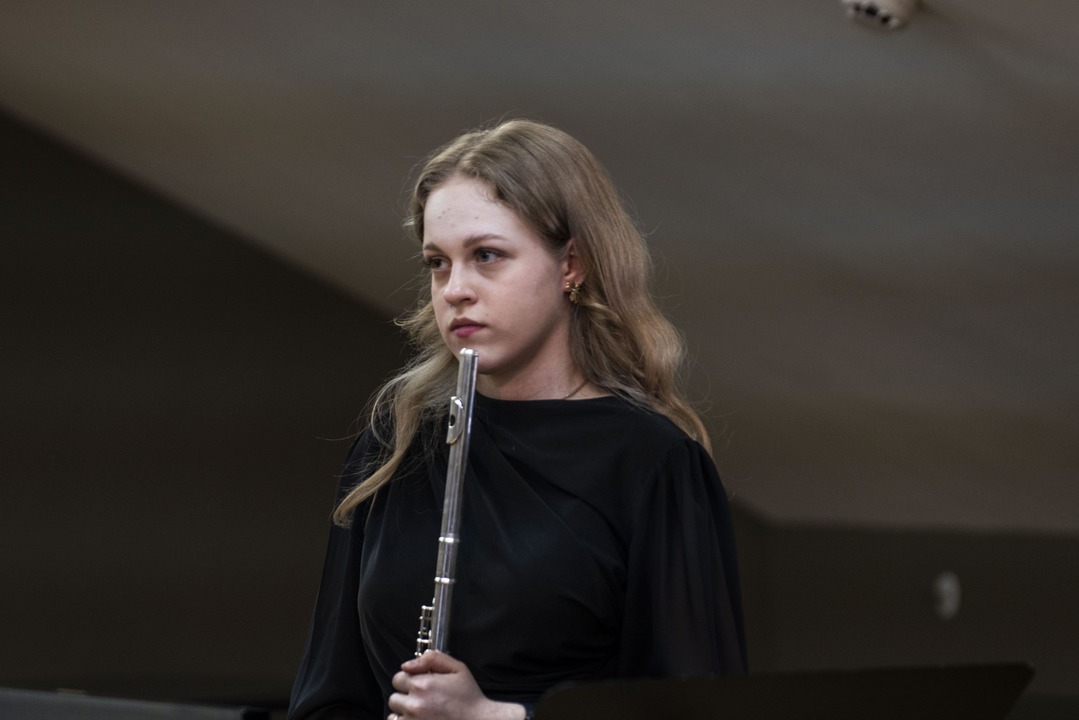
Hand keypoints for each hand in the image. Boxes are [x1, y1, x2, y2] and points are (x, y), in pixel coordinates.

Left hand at [387, 651, 525, 719]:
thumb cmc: (469, 698)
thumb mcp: (457, 668)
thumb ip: (432, 659)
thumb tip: (407, 665)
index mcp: (423, 685)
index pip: (398, 679)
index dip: (409, 680)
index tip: (420, 685)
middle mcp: (415, 704)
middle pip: (394, 698)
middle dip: (406, 697)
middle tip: (423, 699)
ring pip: (394, 714)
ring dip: (404, 712)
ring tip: (422, 712)